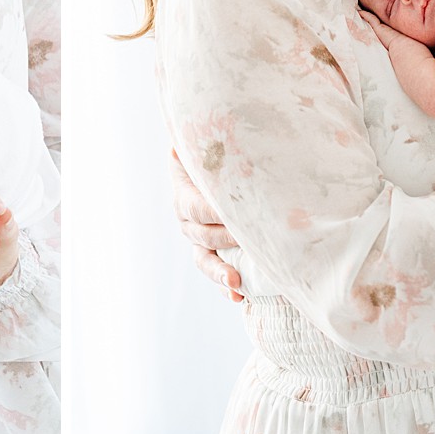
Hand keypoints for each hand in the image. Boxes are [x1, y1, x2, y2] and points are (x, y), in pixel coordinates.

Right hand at [170, 146, 242, 301]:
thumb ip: (207, 143)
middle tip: (250, 241)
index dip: (214, 214)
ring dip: (220, 273)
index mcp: (184, 194)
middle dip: (226, 240)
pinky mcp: (211, 255)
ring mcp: (197, 241)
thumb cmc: (215, 155)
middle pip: (203, 235)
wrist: (215, 168)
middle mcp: (187, 221)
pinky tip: (239, 297)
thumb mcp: (208, 146)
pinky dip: (225, 288)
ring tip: (237, 284)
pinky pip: (214, 273)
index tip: (235, 217)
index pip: (196, 207)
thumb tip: (196, 136)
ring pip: (204, 260)